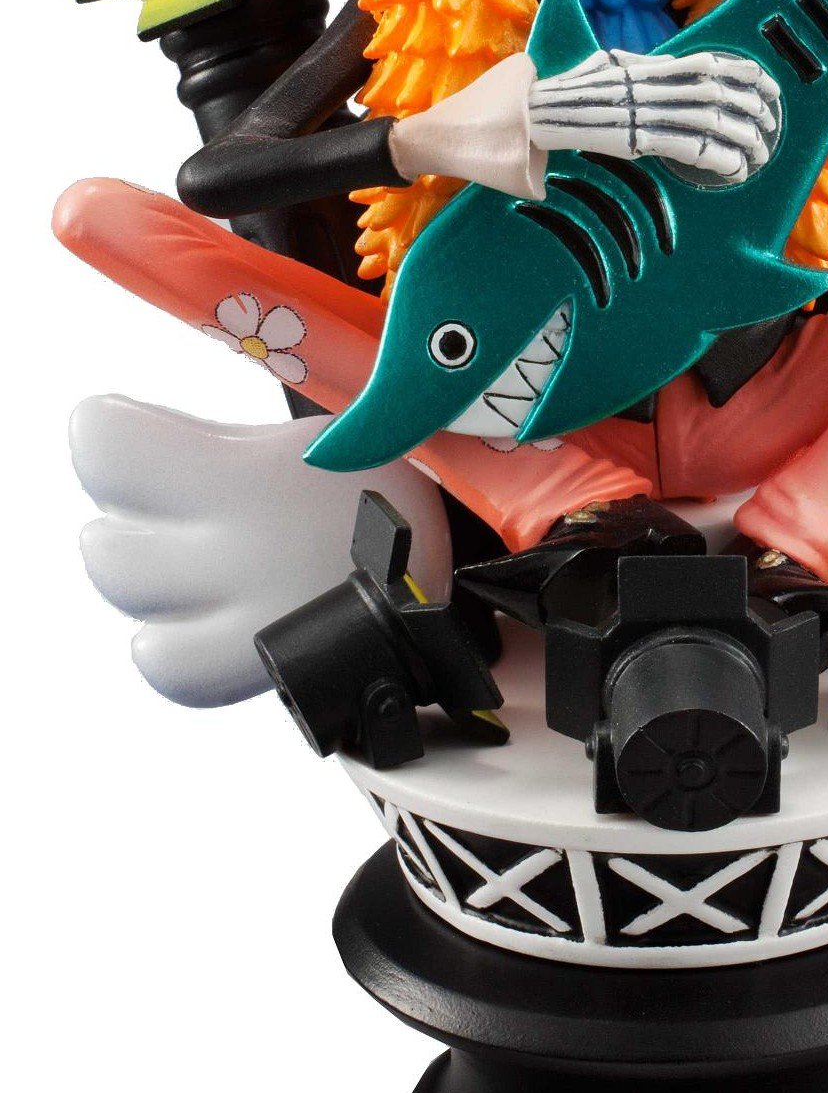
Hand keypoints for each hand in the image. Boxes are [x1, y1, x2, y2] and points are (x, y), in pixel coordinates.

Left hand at [70, 397, 451, 706]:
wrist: (458, 597)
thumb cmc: (397, 501)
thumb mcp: (328, 438)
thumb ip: (238, 440)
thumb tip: (164, 419)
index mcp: (238, 476)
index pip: (103, 445)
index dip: (107, 430)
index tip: (129, 423)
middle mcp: (221, 554)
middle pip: (105, 541)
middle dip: (131, 515)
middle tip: (178, 501)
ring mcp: (231, 622)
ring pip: (129, 600)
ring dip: (145, 574)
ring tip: (190, 555)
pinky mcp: (250, 673)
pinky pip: (169, 666)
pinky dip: (170, 643)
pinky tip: (197, 618)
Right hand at [530, 49, 781, 183]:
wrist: (537, 111)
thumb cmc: (572, 88)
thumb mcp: (609, 63)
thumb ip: (642, 64)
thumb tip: (665, 63)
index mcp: (648, 67)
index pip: (708, 63)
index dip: (743, 72)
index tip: (767, 84)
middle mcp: (651, 85)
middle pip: (716, 91)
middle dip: (750, 106)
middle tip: (770, 122)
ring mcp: (644, 112)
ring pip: (708, 120)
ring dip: (740, 136)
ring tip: (759, 151)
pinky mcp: (637, 140)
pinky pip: (688, 149)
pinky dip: (717, 159)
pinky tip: (734, 169)